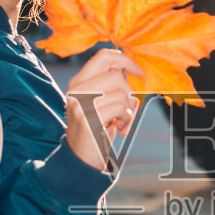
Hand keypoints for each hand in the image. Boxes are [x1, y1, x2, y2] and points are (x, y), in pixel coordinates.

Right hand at [64, 48, 143, 172]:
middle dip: (130, 94)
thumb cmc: (96, 129)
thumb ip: (109, 84)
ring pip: (121, 93)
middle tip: (127, 111)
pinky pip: (120, 107)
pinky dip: (126, 119)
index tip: (138, 73)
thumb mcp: (100, 102)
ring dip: (129, 110)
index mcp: (78, 82)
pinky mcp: (87, 119)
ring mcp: (79, 104)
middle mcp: (76, 90)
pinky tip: (119, 128)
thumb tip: (128, 66)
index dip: (126, 60)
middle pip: (117, 76)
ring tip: (121, 122)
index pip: (103, 55)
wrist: (80, 159)